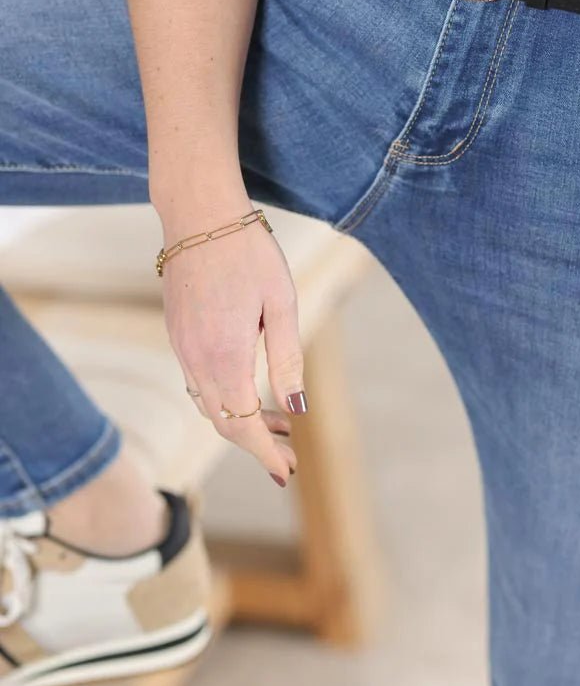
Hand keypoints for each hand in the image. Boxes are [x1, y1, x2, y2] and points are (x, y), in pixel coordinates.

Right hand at [159, 199, 305, 487]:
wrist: (198, 213)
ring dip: (241, 421)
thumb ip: (286, 358)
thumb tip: (295, 408)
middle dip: (256, 446)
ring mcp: (181, 346)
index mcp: (224, 355)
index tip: (287, 472)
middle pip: (222, 421)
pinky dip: (224, 398)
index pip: (242, 424)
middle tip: (289, 458)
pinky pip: (198, 381)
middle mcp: (195, 358)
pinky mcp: (178, 333)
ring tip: (280, 427)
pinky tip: (249, 390)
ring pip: (207, 403)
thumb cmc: (247, 252)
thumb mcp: (280, 302)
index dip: (265, 453)